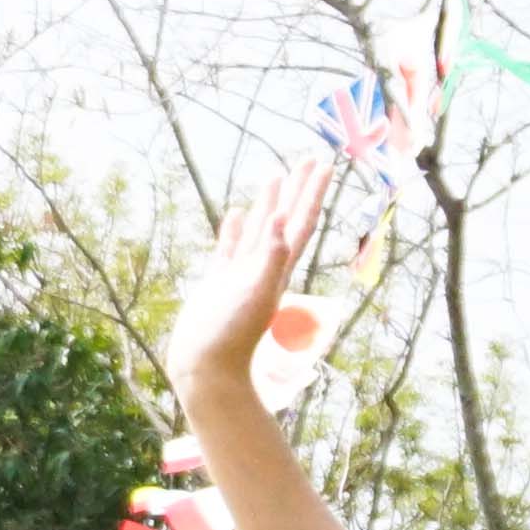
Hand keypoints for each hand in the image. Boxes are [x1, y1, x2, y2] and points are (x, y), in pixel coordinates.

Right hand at [161, 157, 330, 429]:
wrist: (205, 369)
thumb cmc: (231, 338)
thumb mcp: (255, 294)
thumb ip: (272, 257)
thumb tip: (284, 219)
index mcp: (277, 268)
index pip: (300, 222)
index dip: (312, 193)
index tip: (323, 165)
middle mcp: (264, 267)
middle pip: (286, 220)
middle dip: (297, 190)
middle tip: (308, 159)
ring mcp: (241, 274)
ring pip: (260, 230)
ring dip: (269, 204)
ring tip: (274, 175)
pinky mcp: (218, 283)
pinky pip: (231, 248)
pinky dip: (235, 229)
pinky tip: (237, 213)